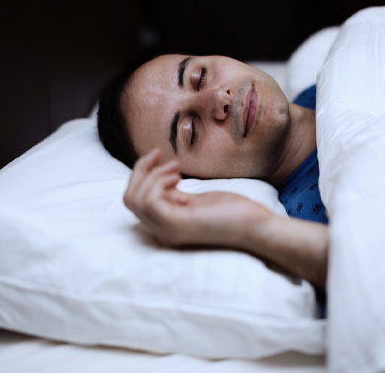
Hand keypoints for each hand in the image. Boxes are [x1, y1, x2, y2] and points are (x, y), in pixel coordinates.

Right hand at [123, 148, 272, 248]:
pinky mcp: (178, 225)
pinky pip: (149, 201)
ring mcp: (168, 230)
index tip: (160, 158)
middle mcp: (162, 230)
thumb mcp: (196, 199)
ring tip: (176, 168)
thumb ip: (175, 194)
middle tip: (160, 155)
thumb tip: (159, 176)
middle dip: (140, 171)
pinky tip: (177, 176)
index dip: (141, 175)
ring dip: (151, 175)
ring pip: (134, 199)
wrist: (256, 226)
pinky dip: (158, 182)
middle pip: (129, 200)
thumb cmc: (232, 212)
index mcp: (165, 224)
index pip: (134, 202)